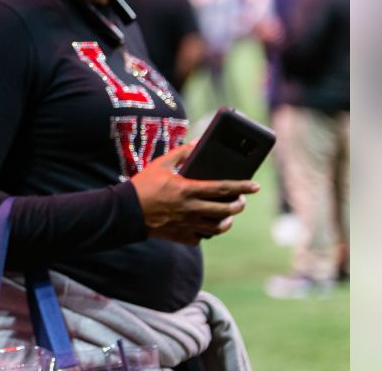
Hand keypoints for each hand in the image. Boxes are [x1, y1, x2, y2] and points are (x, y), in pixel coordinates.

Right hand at [130, 141, 259, 245]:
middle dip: (238, 205)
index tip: (255, 186)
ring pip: (217, 228)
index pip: (222, 188)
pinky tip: (205, 226)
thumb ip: (181, 153)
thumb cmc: (143, 185)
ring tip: (228, 215)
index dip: (242, 187)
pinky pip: (200, 238)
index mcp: (187, 189)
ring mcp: (186, 225)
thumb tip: (198, 143)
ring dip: (227, 221)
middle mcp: (190, 209)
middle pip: (225, 210)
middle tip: (241, 201)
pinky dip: (205, 233)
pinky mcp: (180, 236)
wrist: (126, 211)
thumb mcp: (160, 164)